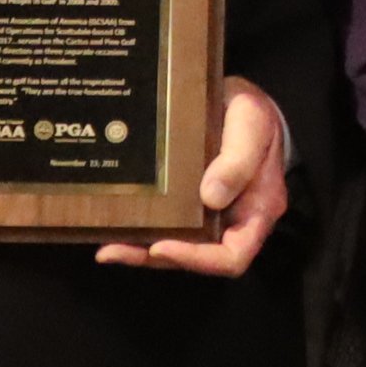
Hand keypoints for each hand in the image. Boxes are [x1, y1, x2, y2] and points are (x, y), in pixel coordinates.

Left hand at [96, 78, 291, 277]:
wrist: (243, 106)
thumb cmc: (254, 115)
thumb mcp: (252, 124)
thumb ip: (238, 159)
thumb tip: (211, 198)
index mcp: (258, 210)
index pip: (233, 256)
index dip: (198, 259)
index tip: (162, 246)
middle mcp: (233, 222)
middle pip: (197, 257)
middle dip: (156, 257)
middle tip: (116, 249)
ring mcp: (211, 217)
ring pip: (178, 245)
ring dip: (142, 250)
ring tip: (108, 247)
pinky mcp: (191, 206)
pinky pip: (170, 226)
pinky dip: (143, 232)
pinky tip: (115, 230)